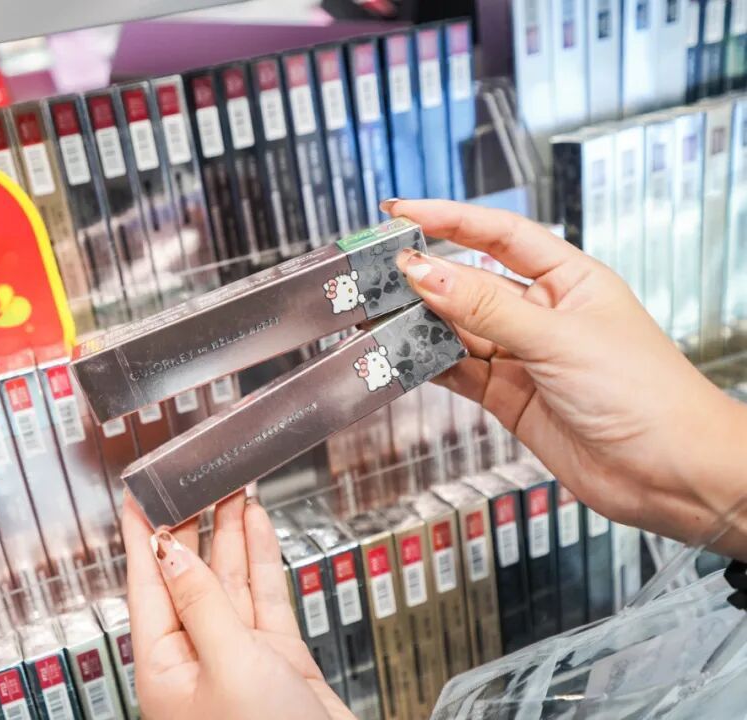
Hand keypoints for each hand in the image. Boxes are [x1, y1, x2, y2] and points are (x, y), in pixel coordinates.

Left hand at [122, 493, 356, 719]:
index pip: (144, 583)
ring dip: (229, 531)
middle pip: (187, 573)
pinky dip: (262, 558)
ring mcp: (237, 654)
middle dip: (191, 523)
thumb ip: (203, 603)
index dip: (140, 534)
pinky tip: (256, 524)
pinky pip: (264, 595)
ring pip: (229, 578)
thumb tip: (172, 553)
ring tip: (228, 486)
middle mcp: (195, 657)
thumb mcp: (227, 665)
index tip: (135, 493)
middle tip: (193, 477)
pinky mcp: (276, 656)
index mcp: (162, 666)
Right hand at [385, 199, 746, 558]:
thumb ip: (486, 308)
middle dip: (426, 275)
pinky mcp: (509, 397)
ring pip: (458, 330)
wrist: (669, 474)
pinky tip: (403, 357)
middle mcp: (543, 314)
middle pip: (471, 282)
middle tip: (377, 271)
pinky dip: (428, 365)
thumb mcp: (558, 338)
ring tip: (379, 315)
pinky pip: (457, 372)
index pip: (501, 235)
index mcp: (569, 280)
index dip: (451, 219)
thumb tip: (426, 272)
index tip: (403, 213)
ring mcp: (523, 357)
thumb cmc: (644, 394)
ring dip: (421, 324)